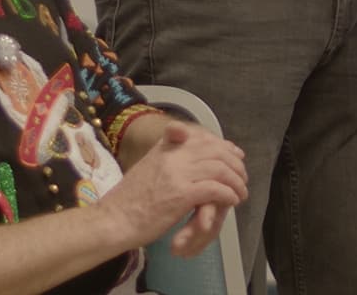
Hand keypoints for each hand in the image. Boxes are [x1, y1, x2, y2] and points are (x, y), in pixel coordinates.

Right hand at [97, 121, 248, 252]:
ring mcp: (177, 174)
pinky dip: (228, 194)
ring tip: (241, 192)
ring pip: (219, 169)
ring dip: (235, 181)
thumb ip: (167, 159)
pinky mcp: (181, 194)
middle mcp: (172, 155)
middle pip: (214, 151)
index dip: (222, 144)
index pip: (201, 136)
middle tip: (242, 177)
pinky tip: (232, 201)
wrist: (113, 219)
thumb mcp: (146, 168)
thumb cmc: (128, 200)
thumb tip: (188, 160)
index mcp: (164, 147)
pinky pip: (215, 189)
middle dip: (234, 163)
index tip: (234, 153)